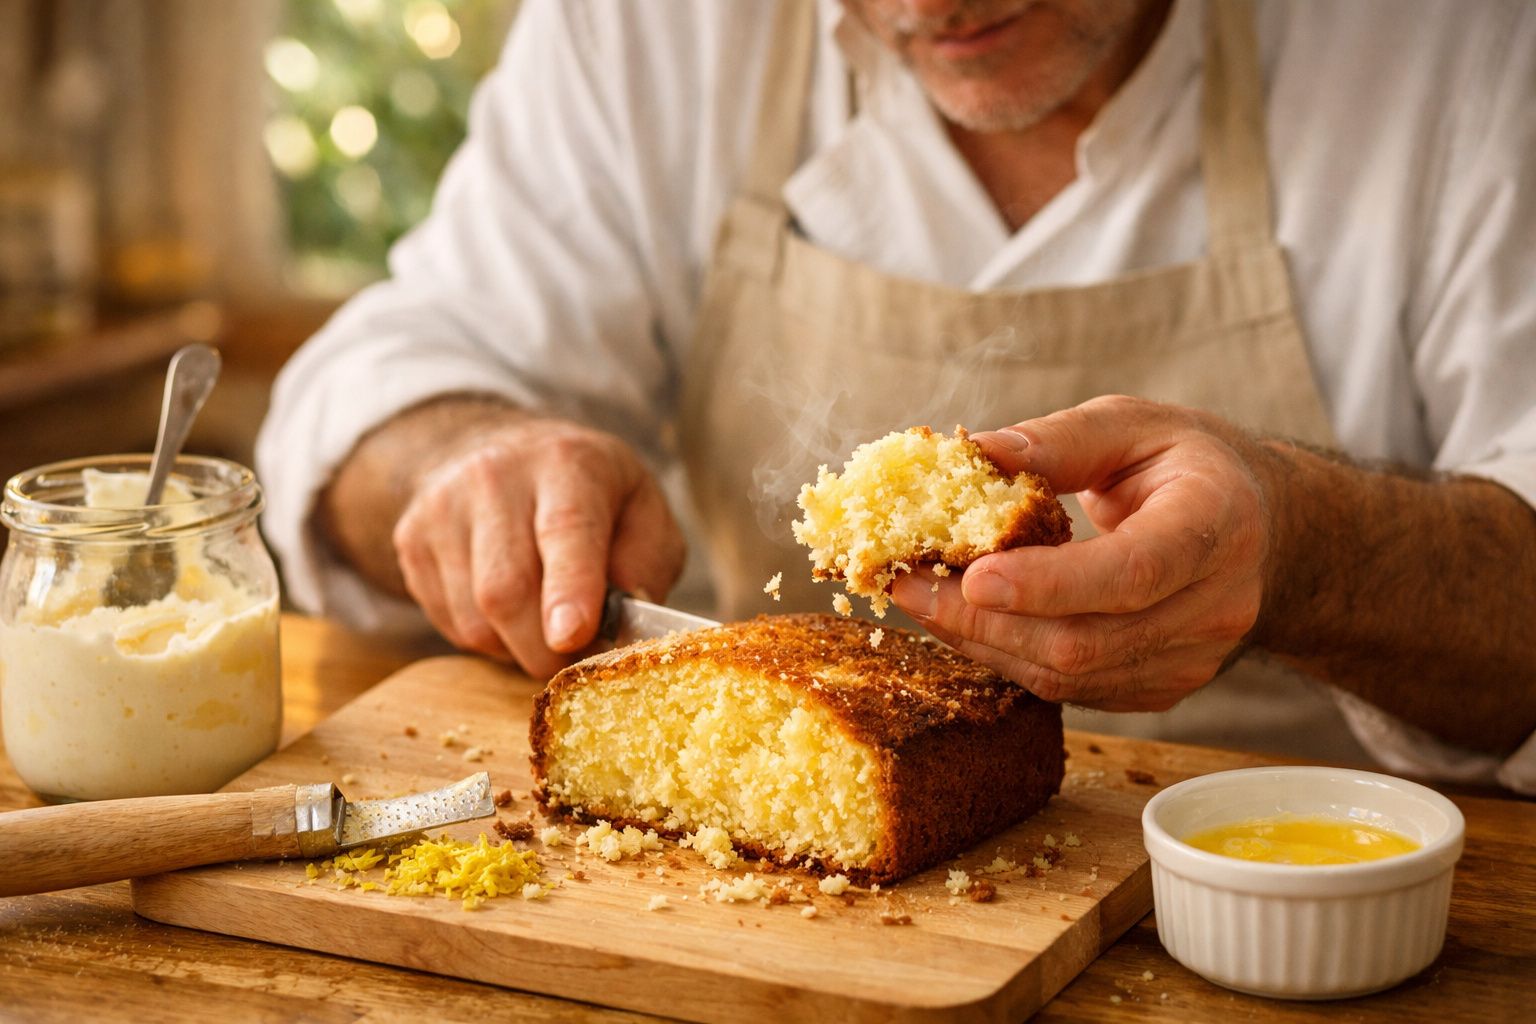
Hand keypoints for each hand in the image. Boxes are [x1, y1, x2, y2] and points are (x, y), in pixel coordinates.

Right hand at [392, 416, 684, 675]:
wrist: (505, 452)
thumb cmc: (590, 495)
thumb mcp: (643, 511)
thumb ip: (645, 565)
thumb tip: (624, 622)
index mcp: (567, 463)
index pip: (564, 529)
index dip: (568, 588)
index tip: (571, 636)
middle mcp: (496, 476)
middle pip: (506, 589)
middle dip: (544, 648)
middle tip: (573, 658)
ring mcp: (443, 506)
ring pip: (474, 617)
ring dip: (516, 646)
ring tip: (542, 621)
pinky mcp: (410, 538)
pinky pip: (449, 622)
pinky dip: (486, 638)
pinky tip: (507, 609)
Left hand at [890, 395, 1277, 710]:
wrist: (1262, 526)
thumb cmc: (1186, 464)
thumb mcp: (1133, 423)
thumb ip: (1059, 439)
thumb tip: (973, 454)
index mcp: (1217, 524)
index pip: (1133, 572)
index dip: (1050, 584)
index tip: (973, 574)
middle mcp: (1216, 606)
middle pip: (1086, 640)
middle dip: (983, 619)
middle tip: (908, 584)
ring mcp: (1192, 660)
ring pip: (1069, 675)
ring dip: (983, 641)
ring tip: (922, 598)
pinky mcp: (1162, 688)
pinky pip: (1070, 688)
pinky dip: (1009, 655)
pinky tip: (970, 619)